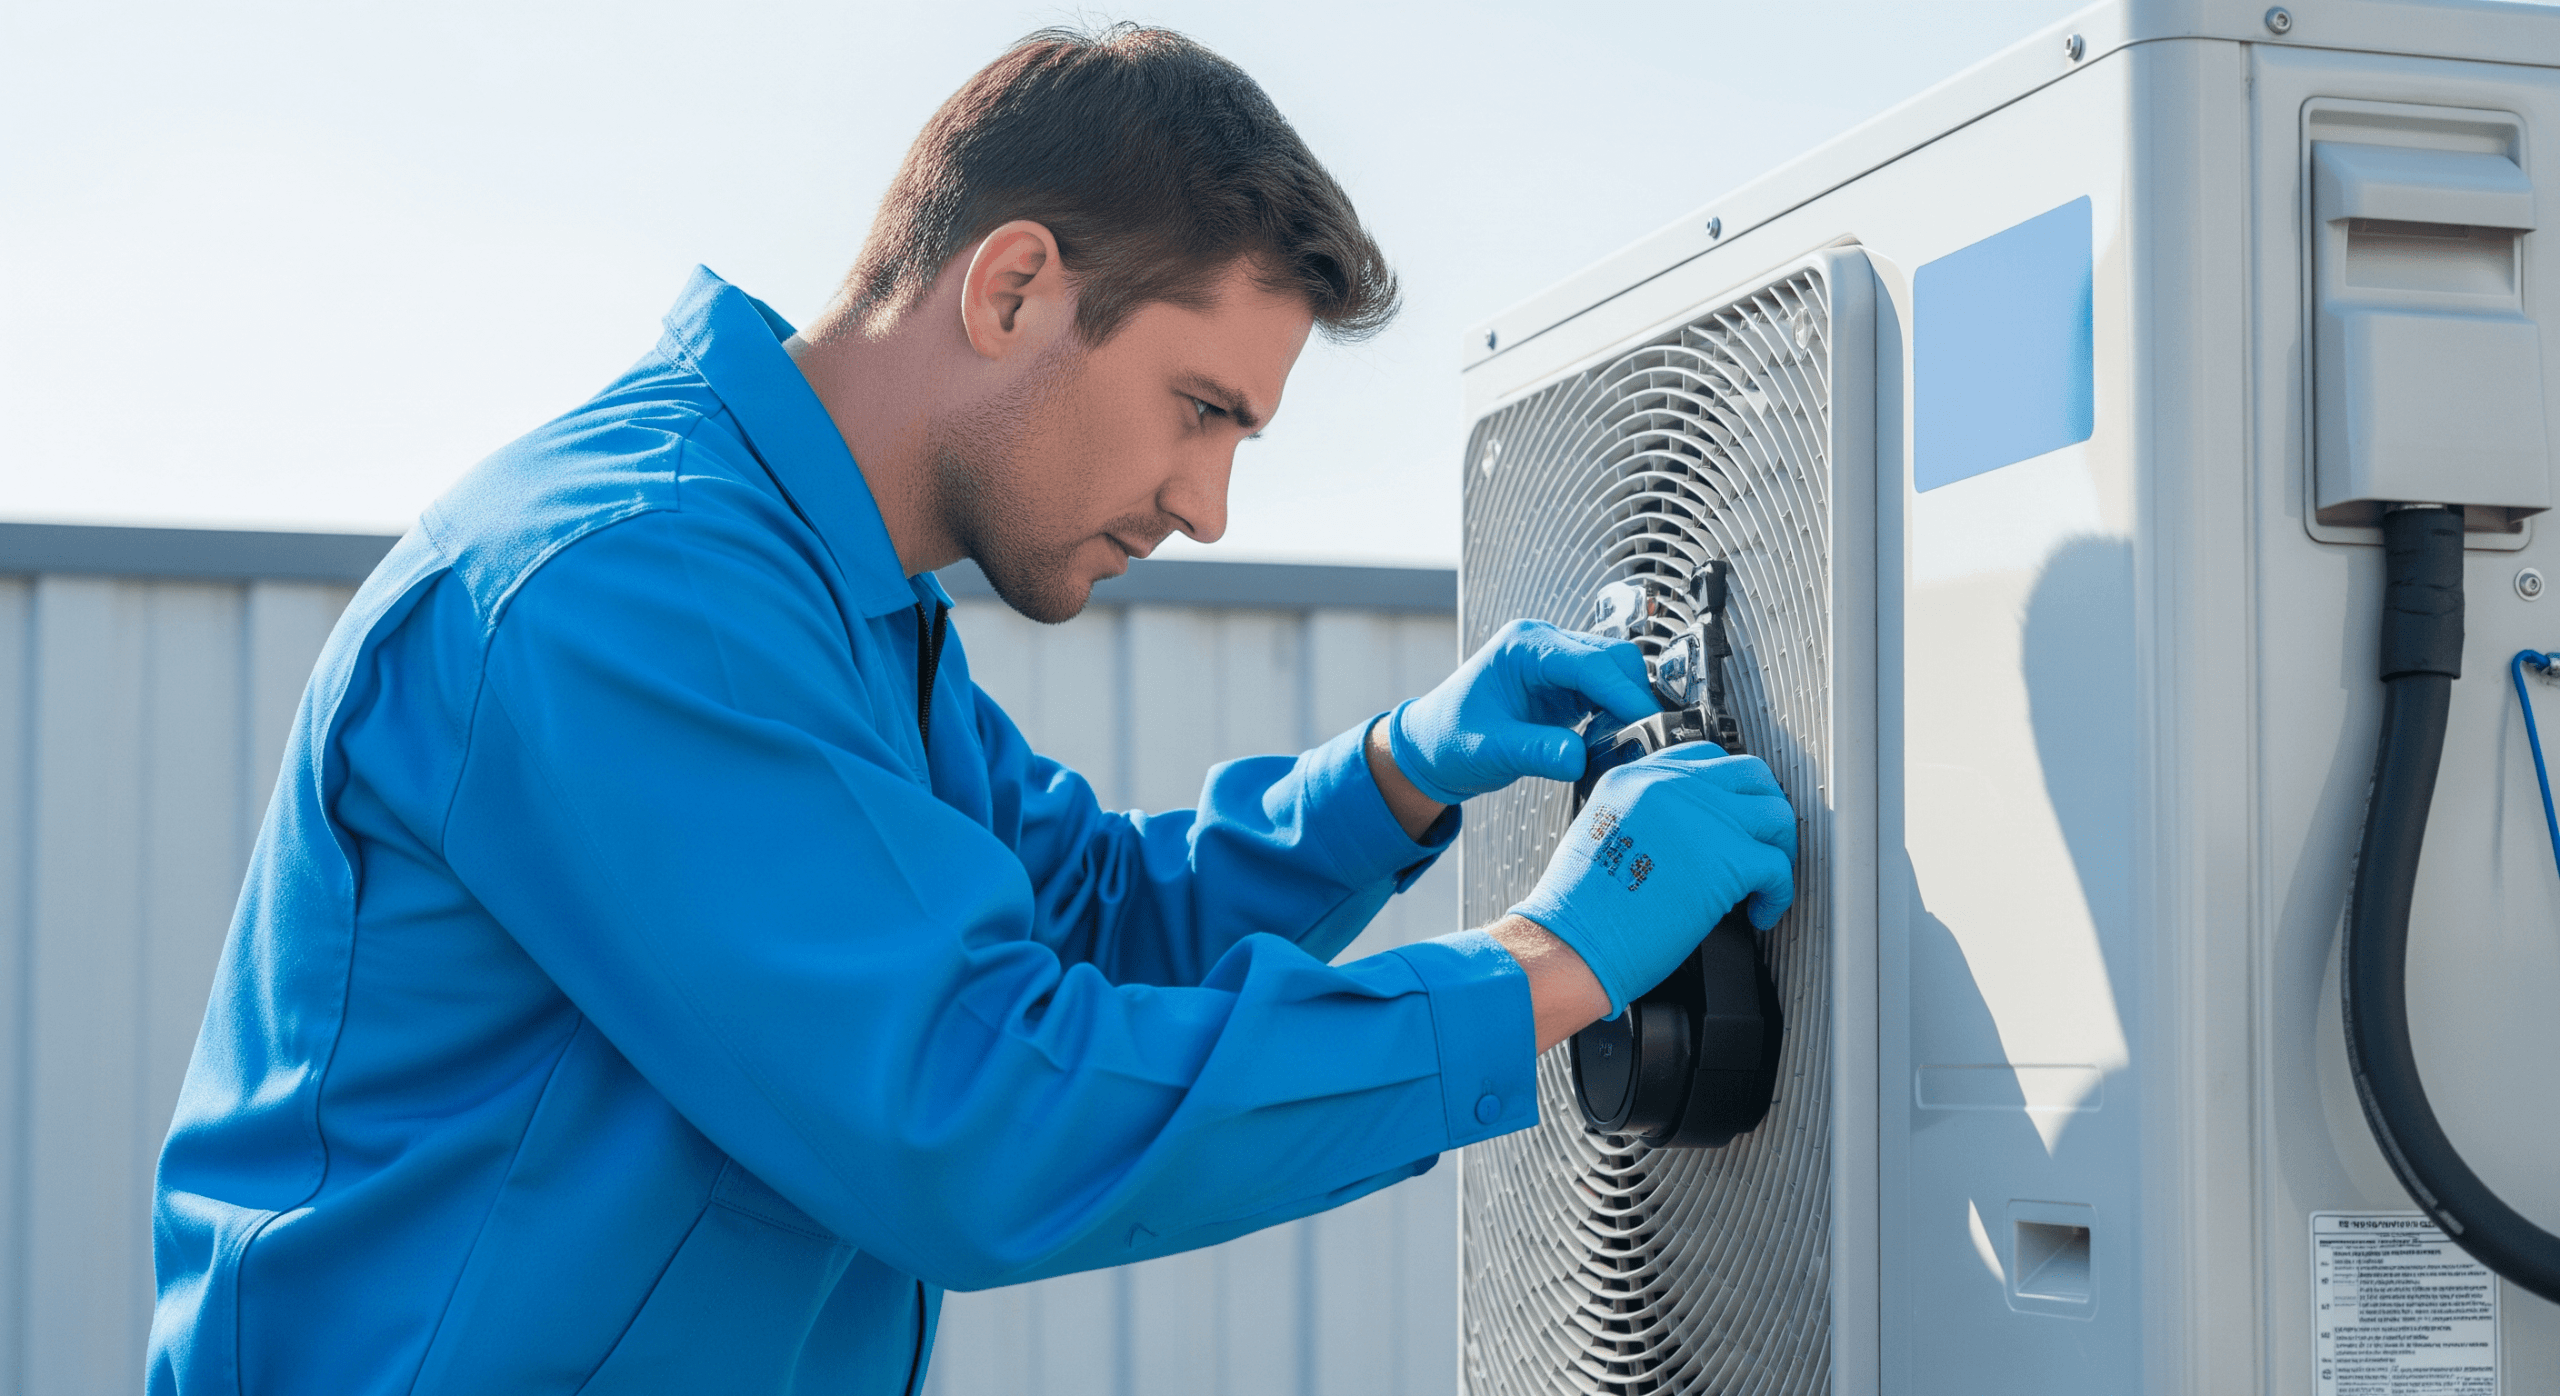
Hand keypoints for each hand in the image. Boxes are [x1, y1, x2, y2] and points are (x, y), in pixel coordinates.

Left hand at [1386, 619, 1658, 804]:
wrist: (1430, 747)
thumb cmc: (1449, 739)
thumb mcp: (1490, 749)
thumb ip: (1536, 752)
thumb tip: (1579, 759)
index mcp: (1524, 647)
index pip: (1591, 662)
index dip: (1624, 695)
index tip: (1648, 725)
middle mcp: (1545, 646)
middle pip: (1614, 659)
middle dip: (1633, 698)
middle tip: (1646, 740)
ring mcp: (1557, 662)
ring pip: (1616, 673)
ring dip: (1628, 706)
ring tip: (1629, 745)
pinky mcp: (1565, 684)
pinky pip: (1606, 691)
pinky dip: (1617, 714)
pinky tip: (1612, 740)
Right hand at [1506, 744, 1796, 1015]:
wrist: (1569, 945)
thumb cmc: (1577, 911)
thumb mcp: (1599, 835)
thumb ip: (1644, 818)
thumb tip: (1688, 836)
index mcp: (1634, 778)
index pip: (1703, 758)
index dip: (1727, 791)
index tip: (1733, 819)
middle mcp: (1669, 786)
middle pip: (1750, 775)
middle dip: (1763, 812)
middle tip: (1760, 845)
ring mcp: (1702, 818)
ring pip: (1776, 814)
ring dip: (1778, 849)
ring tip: (1764, 881)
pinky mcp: (1727, 860)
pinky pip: (1779, 868)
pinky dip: (1779, 894)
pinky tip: (1761, 912)